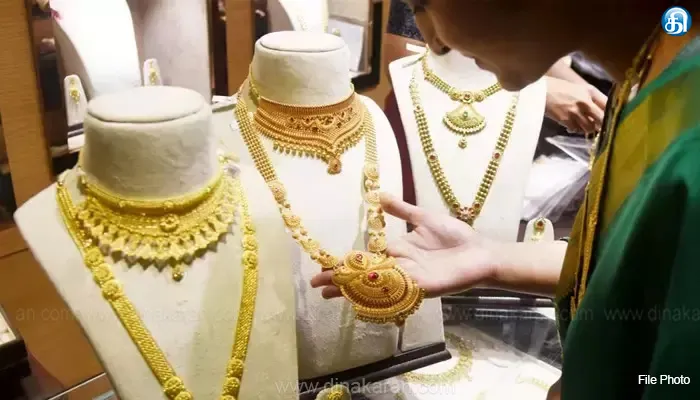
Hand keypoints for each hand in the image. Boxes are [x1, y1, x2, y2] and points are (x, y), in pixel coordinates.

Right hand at [310, 194, 498, 298]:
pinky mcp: (422, 287)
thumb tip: (379, 194)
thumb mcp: (424, 217)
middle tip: (315, 284)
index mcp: (397, 251)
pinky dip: (378, 292)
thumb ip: (401, 209)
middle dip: (340, 279)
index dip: (344, 262)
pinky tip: (360, 295)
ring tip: (329, 294)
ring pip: (374, 285)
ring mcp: (408, 279)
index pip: (364, 258)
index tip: (322, 264)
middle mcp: (398, 268)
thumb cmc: (456, 237)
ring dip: (352, 290)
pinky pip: (396, 290)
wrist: (483, 253)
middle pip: (363, 275)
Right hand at [544, 77, 607, 134]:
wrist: (541, 91)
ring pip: (589, 127)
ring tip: (584, 126)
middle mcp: (585, 102)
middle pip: (601, 119)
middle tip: (601, 128)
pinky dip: (576, 130)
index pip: (608, 105)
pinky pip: (576, 130)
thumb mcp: (579, 88)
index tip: (612, 118)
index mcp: (590, 91)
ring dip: (588, 129)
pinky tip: (572, 125)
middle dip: (602, 125)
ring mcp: (575, 112)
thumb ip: (592, 98)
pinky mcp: (566, 120)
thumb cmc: (559, 88)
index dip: (612, 113)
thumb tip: (603, 111)